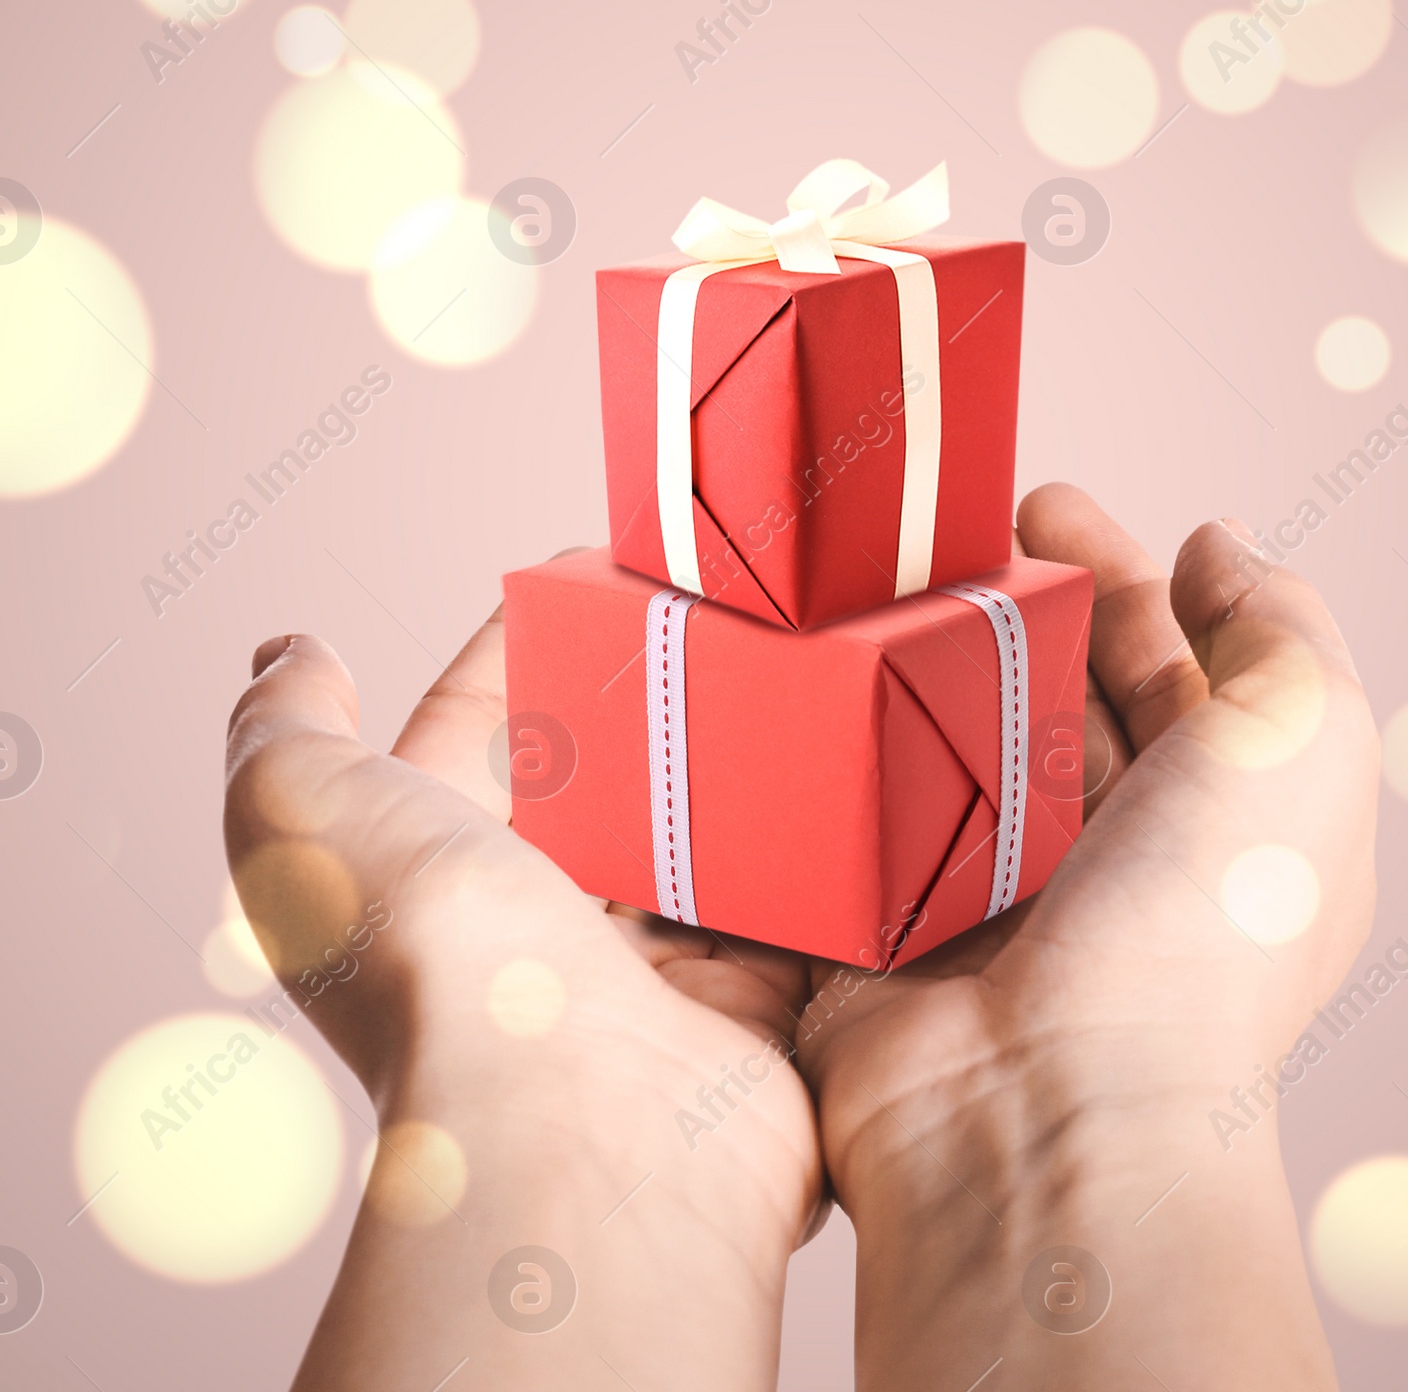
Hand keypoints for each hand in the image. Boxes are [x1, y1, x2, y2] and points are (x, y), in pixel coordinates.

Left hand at [226, 610, 821, 1390]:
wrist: (572, 1120)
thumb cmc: (428, 957)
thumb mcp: (301, 809)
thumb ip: (286, 723)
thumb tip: (289, 654)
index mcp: (430, 876)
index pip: (472, 732)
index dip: (516, 647)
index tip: (585, 570)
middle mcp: (528, 934)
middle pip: (598, 787)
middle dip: (644, 706)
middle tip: (713, 622)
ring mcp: (638, 979)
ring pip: (695, 844)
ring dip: (732, 772)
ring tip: (789, 677)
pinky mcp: (741, 1013)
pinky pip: (782, 916)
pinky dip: (806, 860)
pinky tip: (839, 779)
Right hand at [793, 484, 1379, 1388]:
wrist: (1045, 1107)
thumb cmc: (1199, 925)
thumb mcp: (1302, 743)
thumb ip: (1282, 630)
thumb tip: (1220, 548)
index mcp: (1213, 817)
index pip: (1166, 667)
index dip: (1118, 577)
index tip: (1051, 504)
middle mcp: (1108, 854)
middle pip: (1053, 691)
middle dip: (1013, 598)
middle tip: (952, 521)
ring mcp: (993, 886)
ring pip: (955, 734)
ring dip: (922, 654)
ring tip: (875, 574)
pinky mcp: (891, 914)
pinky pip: (870, 801)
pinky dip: (854, 736)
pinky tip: (823, 667)